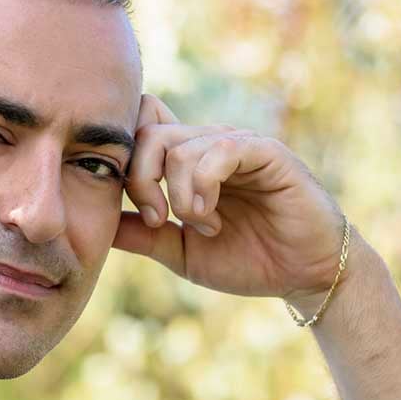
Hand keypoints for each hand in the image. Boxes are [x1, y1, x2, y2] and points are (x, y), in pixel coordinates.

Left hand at [113, 94, 351, 306]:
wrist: (304, 274)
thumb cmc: (248, 259)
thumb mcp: (179, 251)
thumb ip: (141, 233)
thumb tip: (96, 221)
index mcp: (186, 161)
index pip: (141, 125)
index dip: (123, 155)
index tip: (129, 206)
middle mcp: (208, 144)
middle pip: (149, 133)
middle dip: (141, 181)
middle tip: (160, 221)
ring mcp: (236, 144)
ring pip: (179, 147)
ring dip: (180, 196)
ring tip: (202, 226)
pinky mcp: (265, 151)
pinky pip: (218, 150)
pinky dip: (204, 187)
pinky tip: (213, 217)